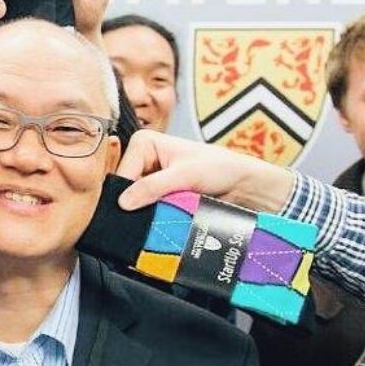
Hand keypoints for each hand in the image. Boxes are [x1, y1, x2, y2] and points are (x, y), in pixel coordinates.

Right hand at [116, 129, 294, 212]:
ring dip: (143, 212)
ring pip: (133, 200)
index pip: (121, 171)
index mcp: (144, 143)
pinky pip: (145, 209)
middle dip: (134, 202)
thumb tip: (124, 202)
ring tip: (155, 219)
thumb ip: (153, 186)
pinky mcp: (157, 196)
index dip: (125, 191)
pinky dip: (151, 217)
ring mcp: (149, 179)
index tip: (130, 209)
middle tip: (145, 216)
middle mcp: (143, 159)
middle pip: (124, 186)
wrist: (243, 185)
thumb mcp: (185, 175)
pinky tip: (157, 222)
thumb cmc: (220, 168)